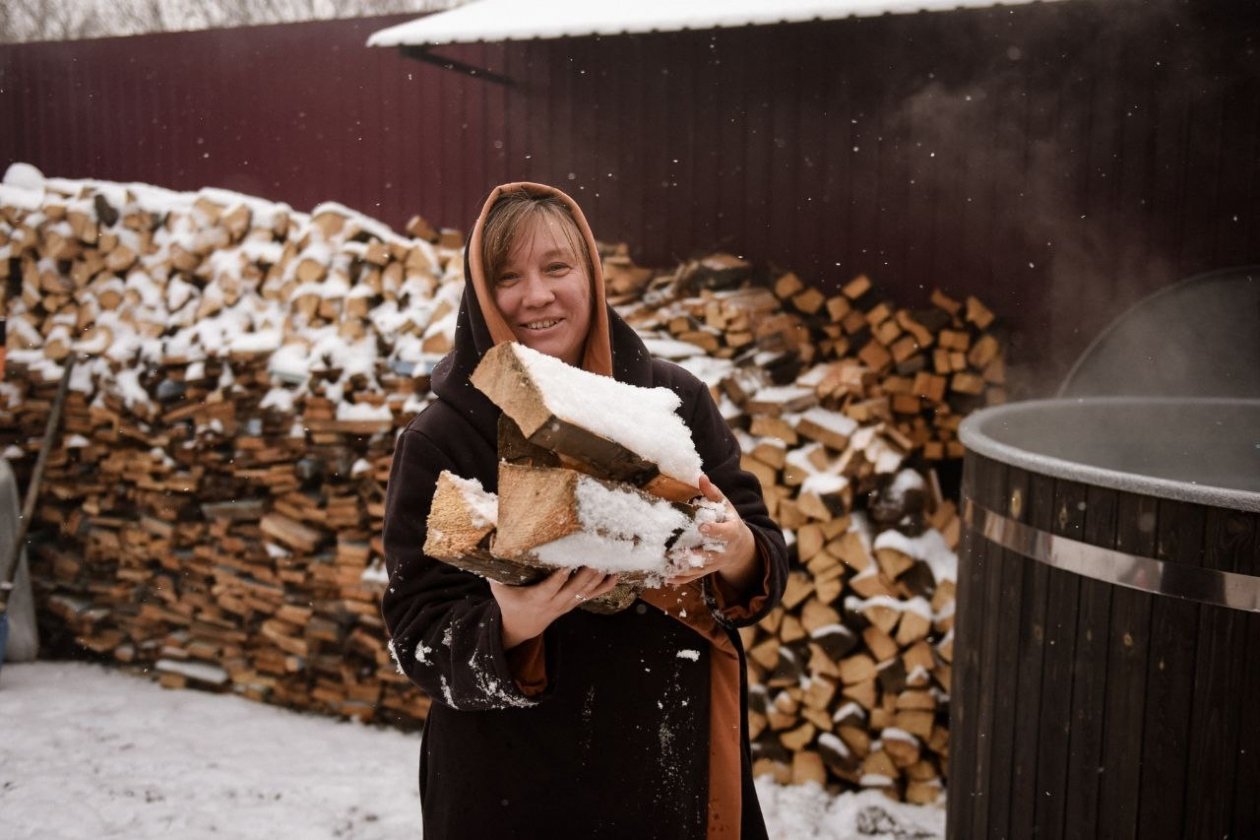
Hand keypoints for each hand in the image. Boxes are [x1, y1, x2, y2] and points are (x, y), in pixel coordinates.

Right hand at [489, 567, 619, 649]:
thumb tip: (491, 546)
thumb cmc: (510, 602)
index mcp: (537, 598)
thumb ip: (496, 571)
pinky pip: (593, 595)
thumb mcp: (499, 589)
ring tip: (609, 559)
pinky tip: (616, 575)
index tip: (567, 564)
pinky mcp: (574, 603)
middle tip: (596, 554)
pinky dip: (605, 586)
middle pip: (574, 588)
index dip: (559, 577)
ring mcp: (568, 603)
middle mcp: (555, 602)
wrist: (523, 626)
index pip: (550, 587)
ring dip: (598, 576)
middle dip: (586, 572)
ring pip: (586, 591)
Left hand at [666, 475, 759, 592]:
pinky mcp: (706, 570)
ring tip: (668, 567)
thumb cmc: (729, 521)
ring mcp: (714, 562)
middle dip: (695, 555)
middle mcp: (723, 550)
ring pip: (699, 568)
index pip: (724, 532)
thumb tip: (701, 476)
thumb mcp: (726, 506)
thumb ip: (713, 493)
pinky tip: (667, 578)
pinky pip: (694, 577)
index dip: (714, 530)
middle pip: (709, 554)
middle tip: (678, 553)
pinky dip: (681, 579)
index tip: (702, 527)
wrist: (740, 548)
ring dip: (684, 569)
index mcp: (731, 532)